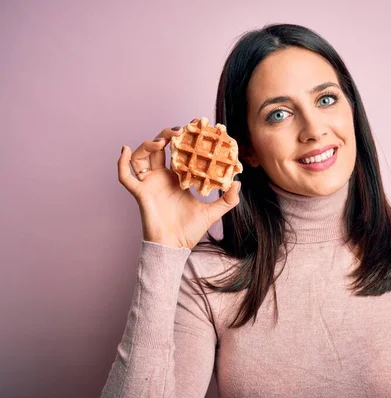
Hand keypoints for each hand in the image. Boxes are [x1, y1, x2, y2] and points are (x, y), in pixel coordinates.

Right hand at [117, 122, 240, 248]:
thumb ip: (228, 199)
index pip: (178, 153)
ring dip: (148, 144)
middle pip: (158, 149)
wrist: (175, 247)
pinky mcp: (140, 192)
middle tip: (179, 131)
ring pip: (141, 157)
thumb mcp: (214, 213)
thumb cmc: (190, 231)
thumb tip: (239, 183)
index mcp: (177, 179)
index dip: (182, 140)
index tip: (192, 127)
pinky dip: (121, 162)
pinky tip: (125, 149)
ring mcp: (149, 184)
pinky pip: (125, 176)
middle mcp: (161, 178)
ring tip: (162, 141)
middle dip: (166, 136)